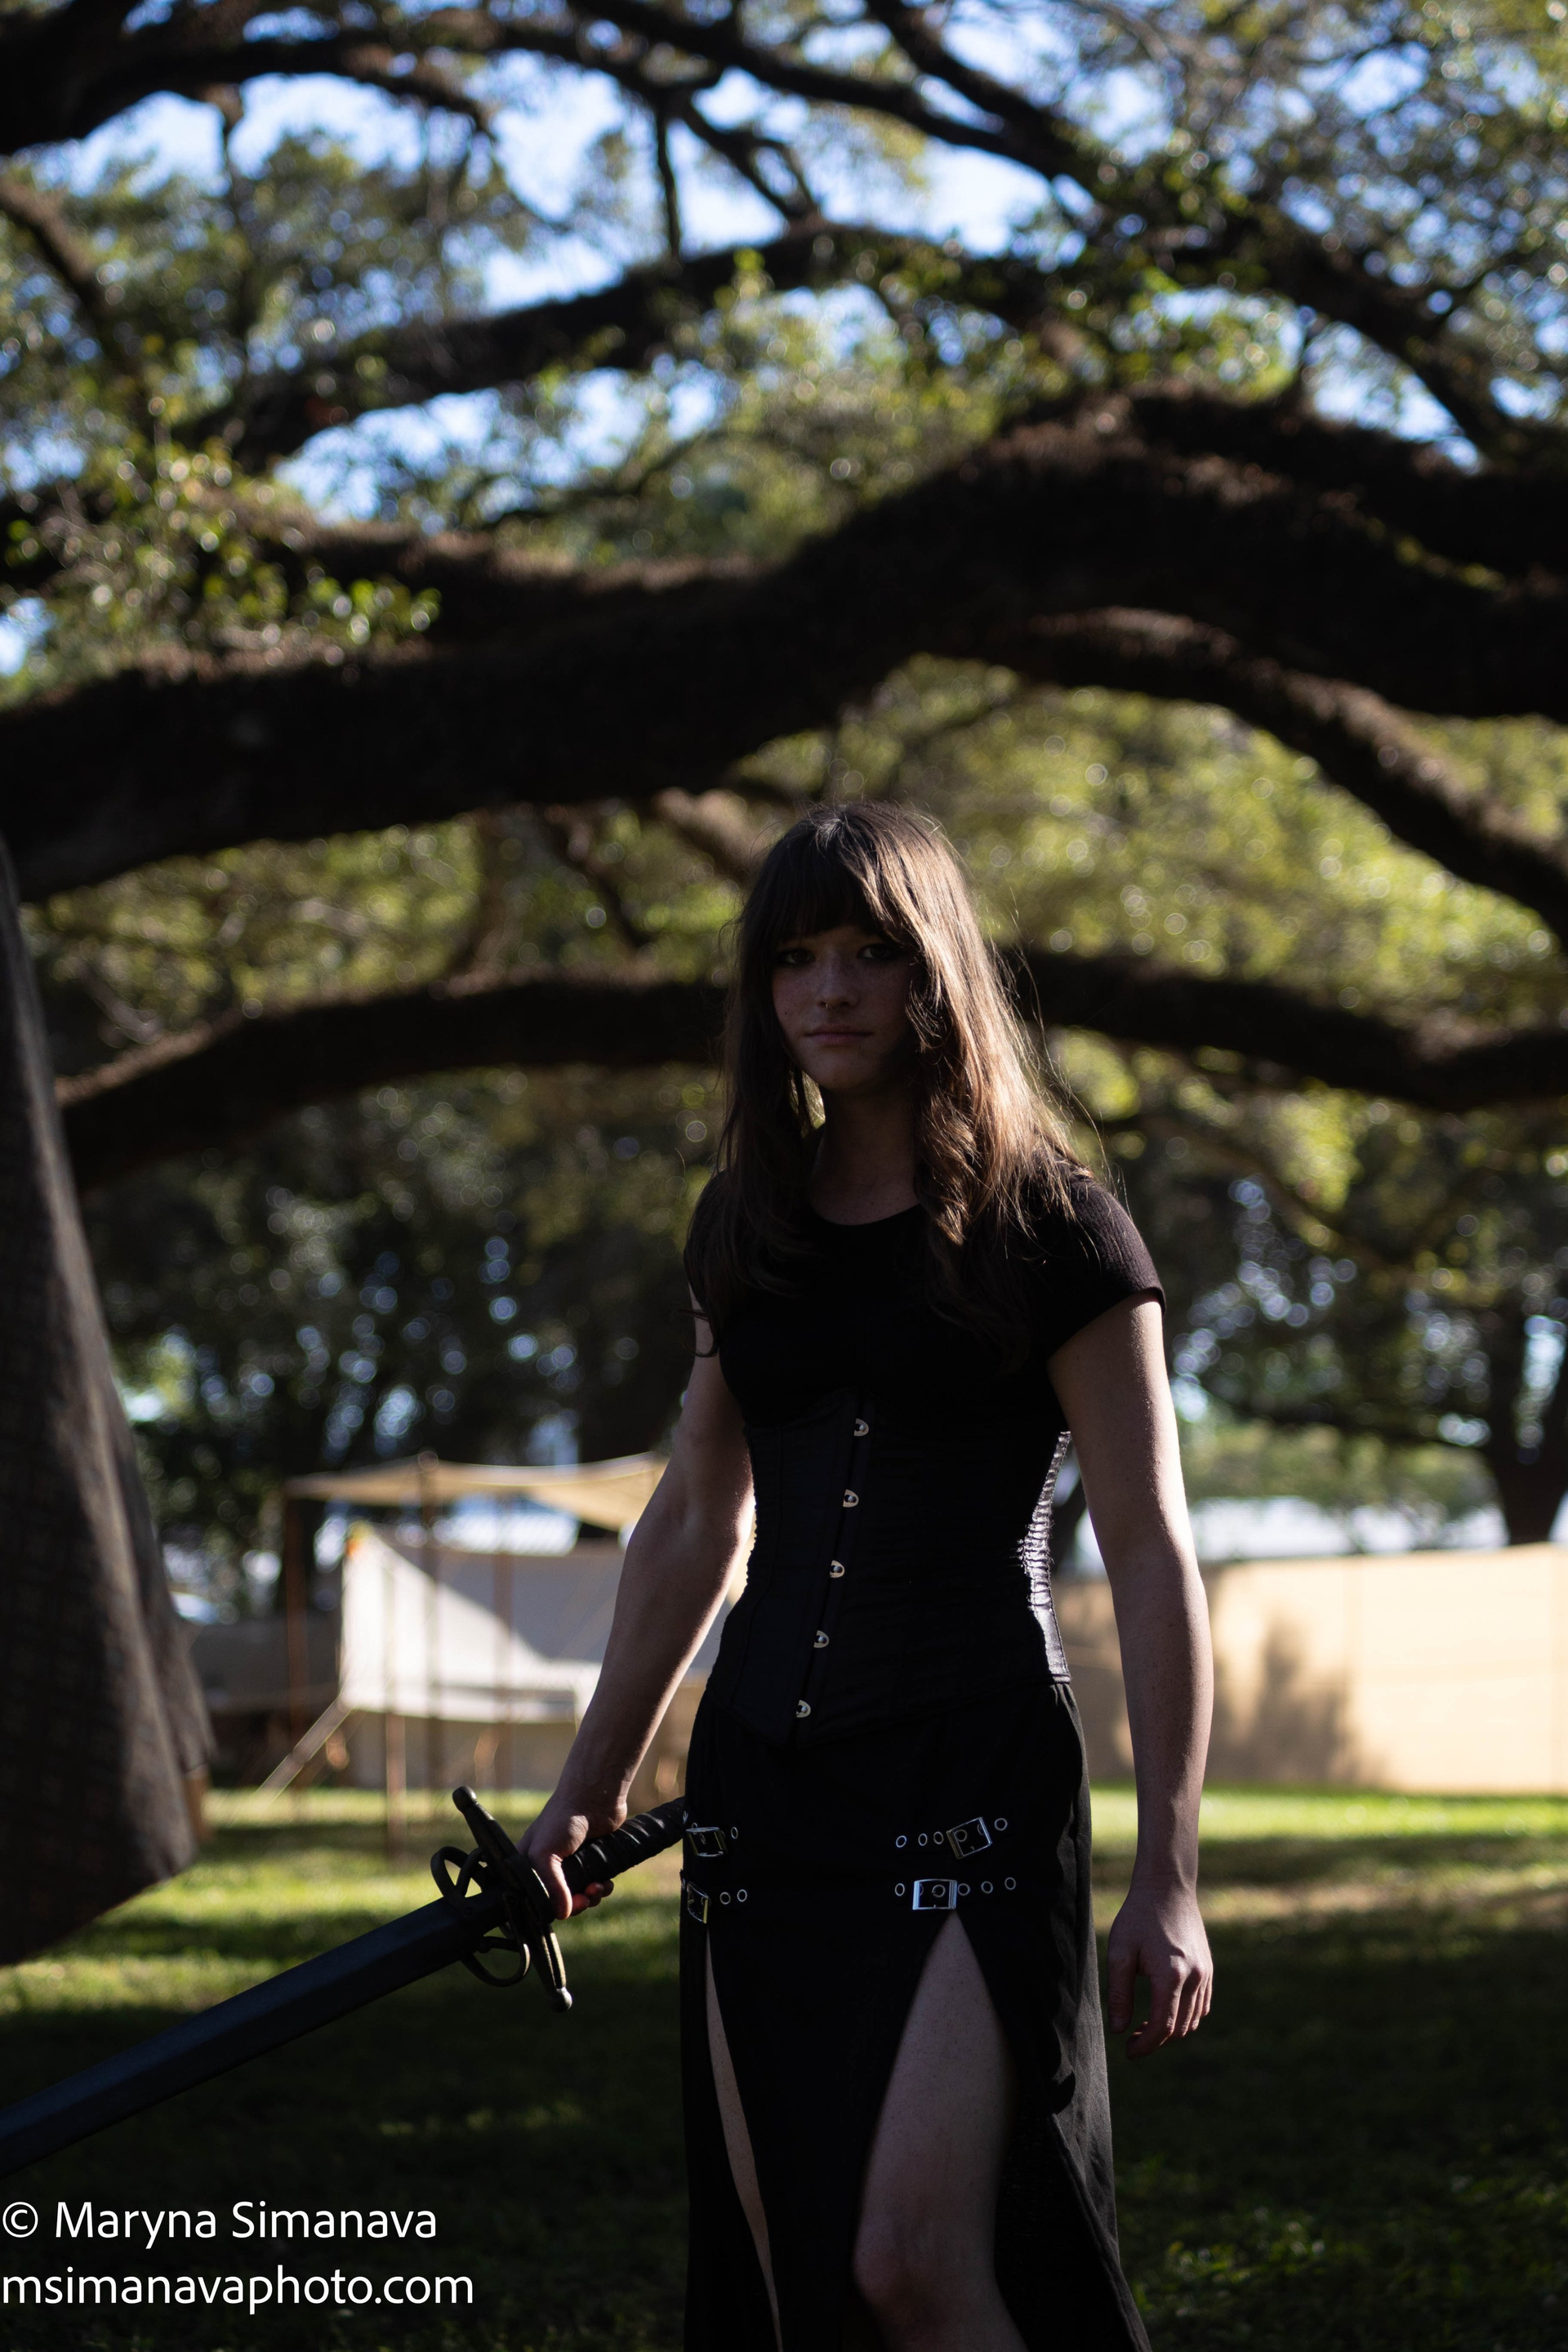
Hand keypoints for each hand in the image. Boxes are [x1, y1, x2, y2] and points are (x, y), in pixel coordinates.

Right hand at [522, 1786, 623, 1921]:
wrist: (595, 1798)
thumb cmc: (562, 1819)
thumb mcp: (545, 1853)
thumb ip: (551, 1886)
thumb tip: (563, 1914)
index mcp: (529, 1865)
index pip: (532, 1897)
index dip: (546, 1907)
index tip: (561, 1909)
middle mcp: (549, 1867)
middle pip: (559, 1901)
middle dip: (575, 1904)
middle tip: (584, 1900)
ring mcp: (572, 1865)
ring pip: (580, 1896)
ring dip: (591, 1897)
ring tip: (598, 1887)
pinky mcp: (592, 1862)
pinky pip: (596, 1887)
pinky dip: (602, 1888)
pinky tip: (605, 1882)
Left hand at [1106, 1880, 1211, 2057]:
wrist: (1167, 1887)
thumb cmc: (1139, 1917)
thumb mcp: (1120, 1952)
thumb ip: (1119, 1994)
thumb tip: (1119, 2030)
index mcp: (1171, 1976)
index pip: (1162, 2027)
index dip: (1145, 2046)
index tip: (1128, 2052)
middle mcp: (1195, 1978)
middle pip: (1179, 2028)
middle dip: (1156, 2040)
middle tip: (1132, 2037)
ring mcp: (1206, 1973)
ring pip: (1193, 2020)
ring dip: (1172, 2030)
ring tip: (1146, 2024)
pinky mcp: (1209, 1968)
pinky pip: (1202, 2005)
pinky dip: (1187, 2016)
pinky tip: (1166, 2009)